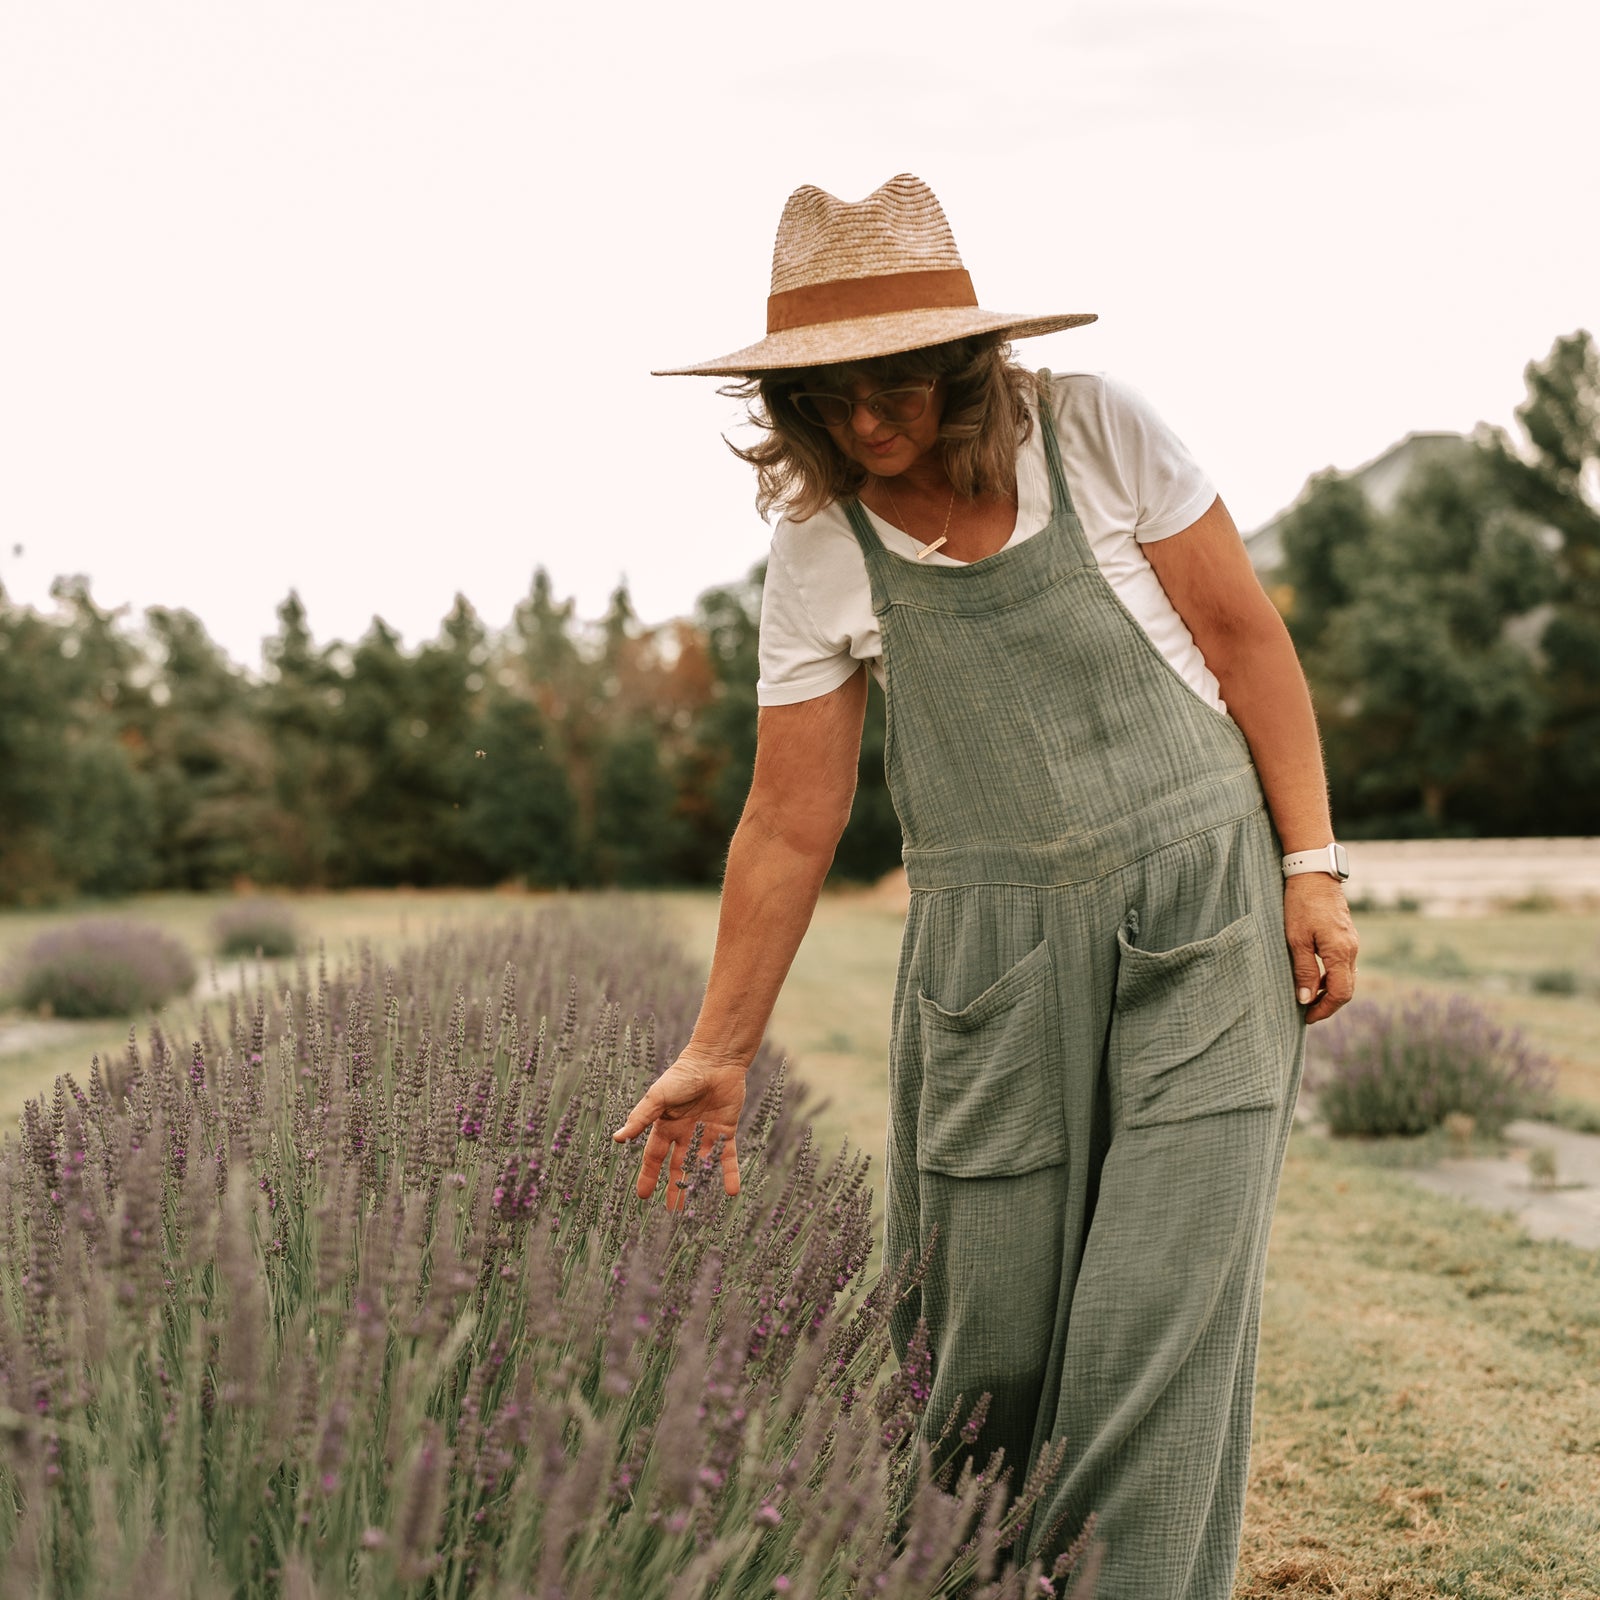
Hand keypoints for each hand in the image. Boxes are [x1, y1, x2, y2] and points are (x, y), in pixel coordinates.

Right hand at [612, 1050, 745, 1208]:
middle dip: (673, 1187)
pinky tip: (731, 1192)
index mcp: (666, 1126)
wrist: (715, 1061)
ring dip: (697, 1185)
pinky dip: (729, 1174)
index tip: (642, 1196)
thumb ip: (641, 1118)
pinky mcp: (726, 1132)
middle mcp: (684, 1133)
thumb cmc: (683, 1075)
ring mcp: (706, 1134)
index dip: (648, 1176)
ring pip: (700, 1165)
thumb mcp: (658, 1097)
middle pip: (677, 1166)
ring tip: (693, 1209)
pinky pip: (727, 1157)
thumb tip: (617, 1138)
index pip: (654, 1157)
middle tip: (671, 1211)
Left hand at [1284, 874, 1358, 1023]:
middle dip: (1327, 1004)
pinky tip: (1314, 977)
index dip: (1324, 1009)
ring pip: (1346, 977)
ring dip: (1329, 991)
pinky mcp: (1346, 936)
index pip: (1340, 993)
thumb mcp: (1296, 939)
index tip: (1307, 1017)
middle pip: (1346, 988)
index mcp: (1340, 953)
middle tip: (1306, 1012)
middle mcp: (1351, 950)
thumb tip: (1304, 999)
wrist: (1314, 874)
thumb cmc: (1301, 904)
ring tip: (1307, 998)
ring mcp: (1351, 942)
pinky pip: (1343, 964)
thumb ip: (1303, 970)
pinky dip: (1331, 976)